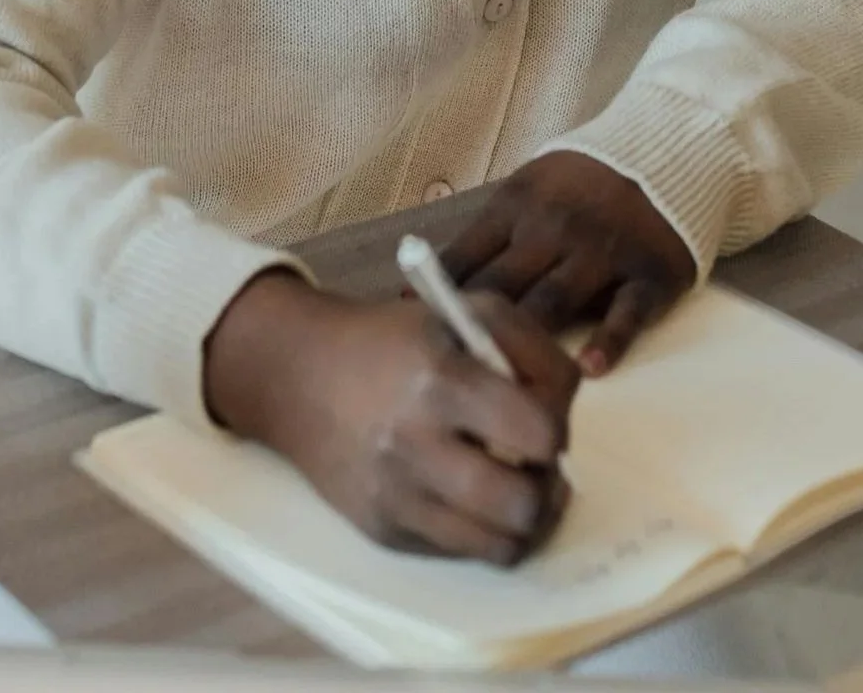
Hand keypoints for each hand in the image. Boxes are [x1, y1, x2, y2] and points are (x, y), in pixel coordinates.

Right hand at [203, 270, 576, 565]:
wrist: (297, 375)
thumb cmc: (392, 338)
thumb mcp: (463, 310)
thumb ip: (530, 348)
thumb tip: (565, 411)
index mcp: (439, 379)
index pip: (538, 432)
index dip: (555, 427)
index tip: (542, 416)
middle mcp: (415, 445)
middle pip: (524, 504)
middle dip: (546, 485)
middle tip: (533, 462)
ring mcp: (397, 497)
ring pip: (501, 546)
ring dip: (521, 518)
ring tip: (513, 485)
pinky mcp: (384, 531)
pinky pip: (462, 553)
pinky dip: (480, 530)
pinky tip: (469, 494)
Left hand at [439, 150, 694, 376]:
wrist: (661, 153)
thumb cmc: (578, 185)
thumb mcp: (526, 193)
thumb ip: (486, 239)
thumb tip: (421, 295)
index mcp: (515, 207)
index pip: (465, 259)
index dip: (435, 302)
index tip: (413, 339)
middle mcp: (554, 229)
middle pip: (503, 287)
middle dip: (474, 333)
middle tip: (450, 380)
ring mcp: (602, 251)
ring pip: (555, 301)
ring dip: (528, 342)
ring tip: (506, 386)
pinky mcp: (647, 274)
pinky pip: (626, 311)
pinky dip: (609, 340)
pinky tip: (589, 368)